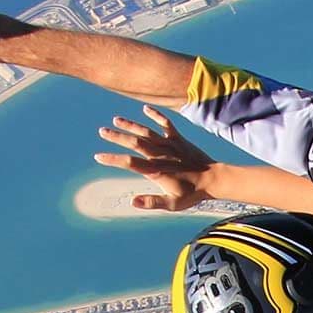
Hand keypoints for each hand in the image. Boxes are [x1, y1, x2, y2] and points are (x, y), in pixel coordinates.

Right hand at [96, 106, 215, 210]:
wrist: (214, 179)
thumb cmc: (192, 193)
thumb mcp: (172, 204)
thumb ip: (152, 202)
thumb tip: (132, 202)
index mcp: (156, 170)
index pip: (130, 163)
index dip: (113, 159)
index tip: (99, 156)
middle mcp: (160, 154)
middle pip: (135, 143)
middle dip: (117, 137)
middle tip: (101, 131)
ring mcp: (169, 145)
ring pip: (146, 131)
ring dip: (131, 125)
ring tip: (116, 120)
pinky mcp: (178, 139)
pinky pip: (165, 123)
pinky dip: (156, 115)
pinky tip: (145, 108)